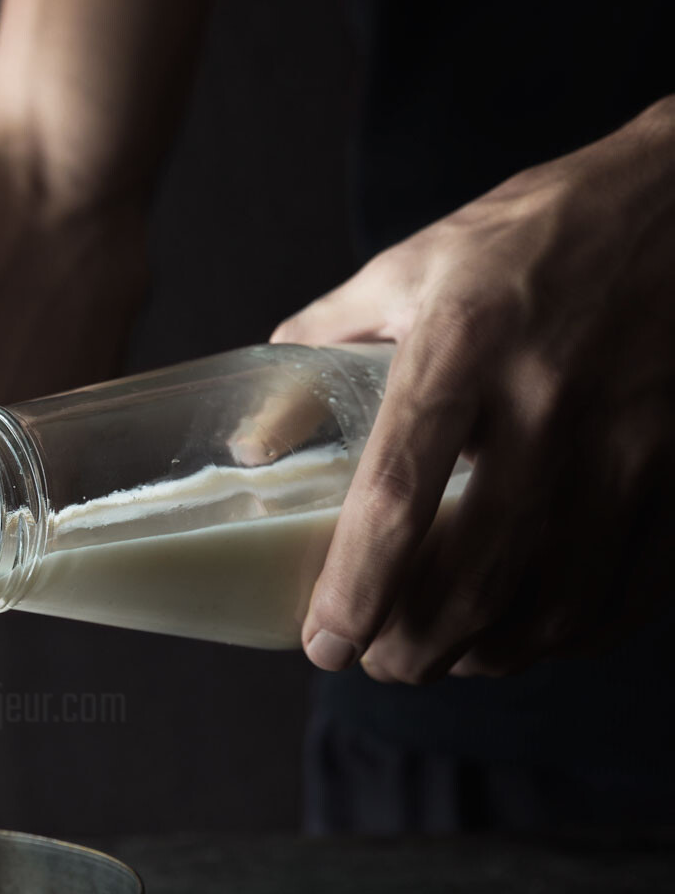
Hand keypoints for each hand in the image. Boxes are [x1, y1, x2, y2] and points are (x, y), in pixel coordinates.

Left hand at [273, 96, 674, 681]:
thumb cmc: (537, 229)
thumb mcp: (416, 262)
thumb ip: (325, 344)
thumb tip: (258, 437)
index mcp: (465, 340)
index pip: (397, 494)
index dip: (356, 588)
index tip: (324, 643)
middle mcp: (549, 395)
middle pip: (476, 571)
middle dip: (416, 647)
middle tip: (381, 664)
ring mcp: (630, 435)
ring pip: (558, 598)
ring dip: (492, 655)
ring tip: (448, 659)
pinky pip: (634, 586)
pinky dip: (579, 633)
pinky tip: (536, 635)